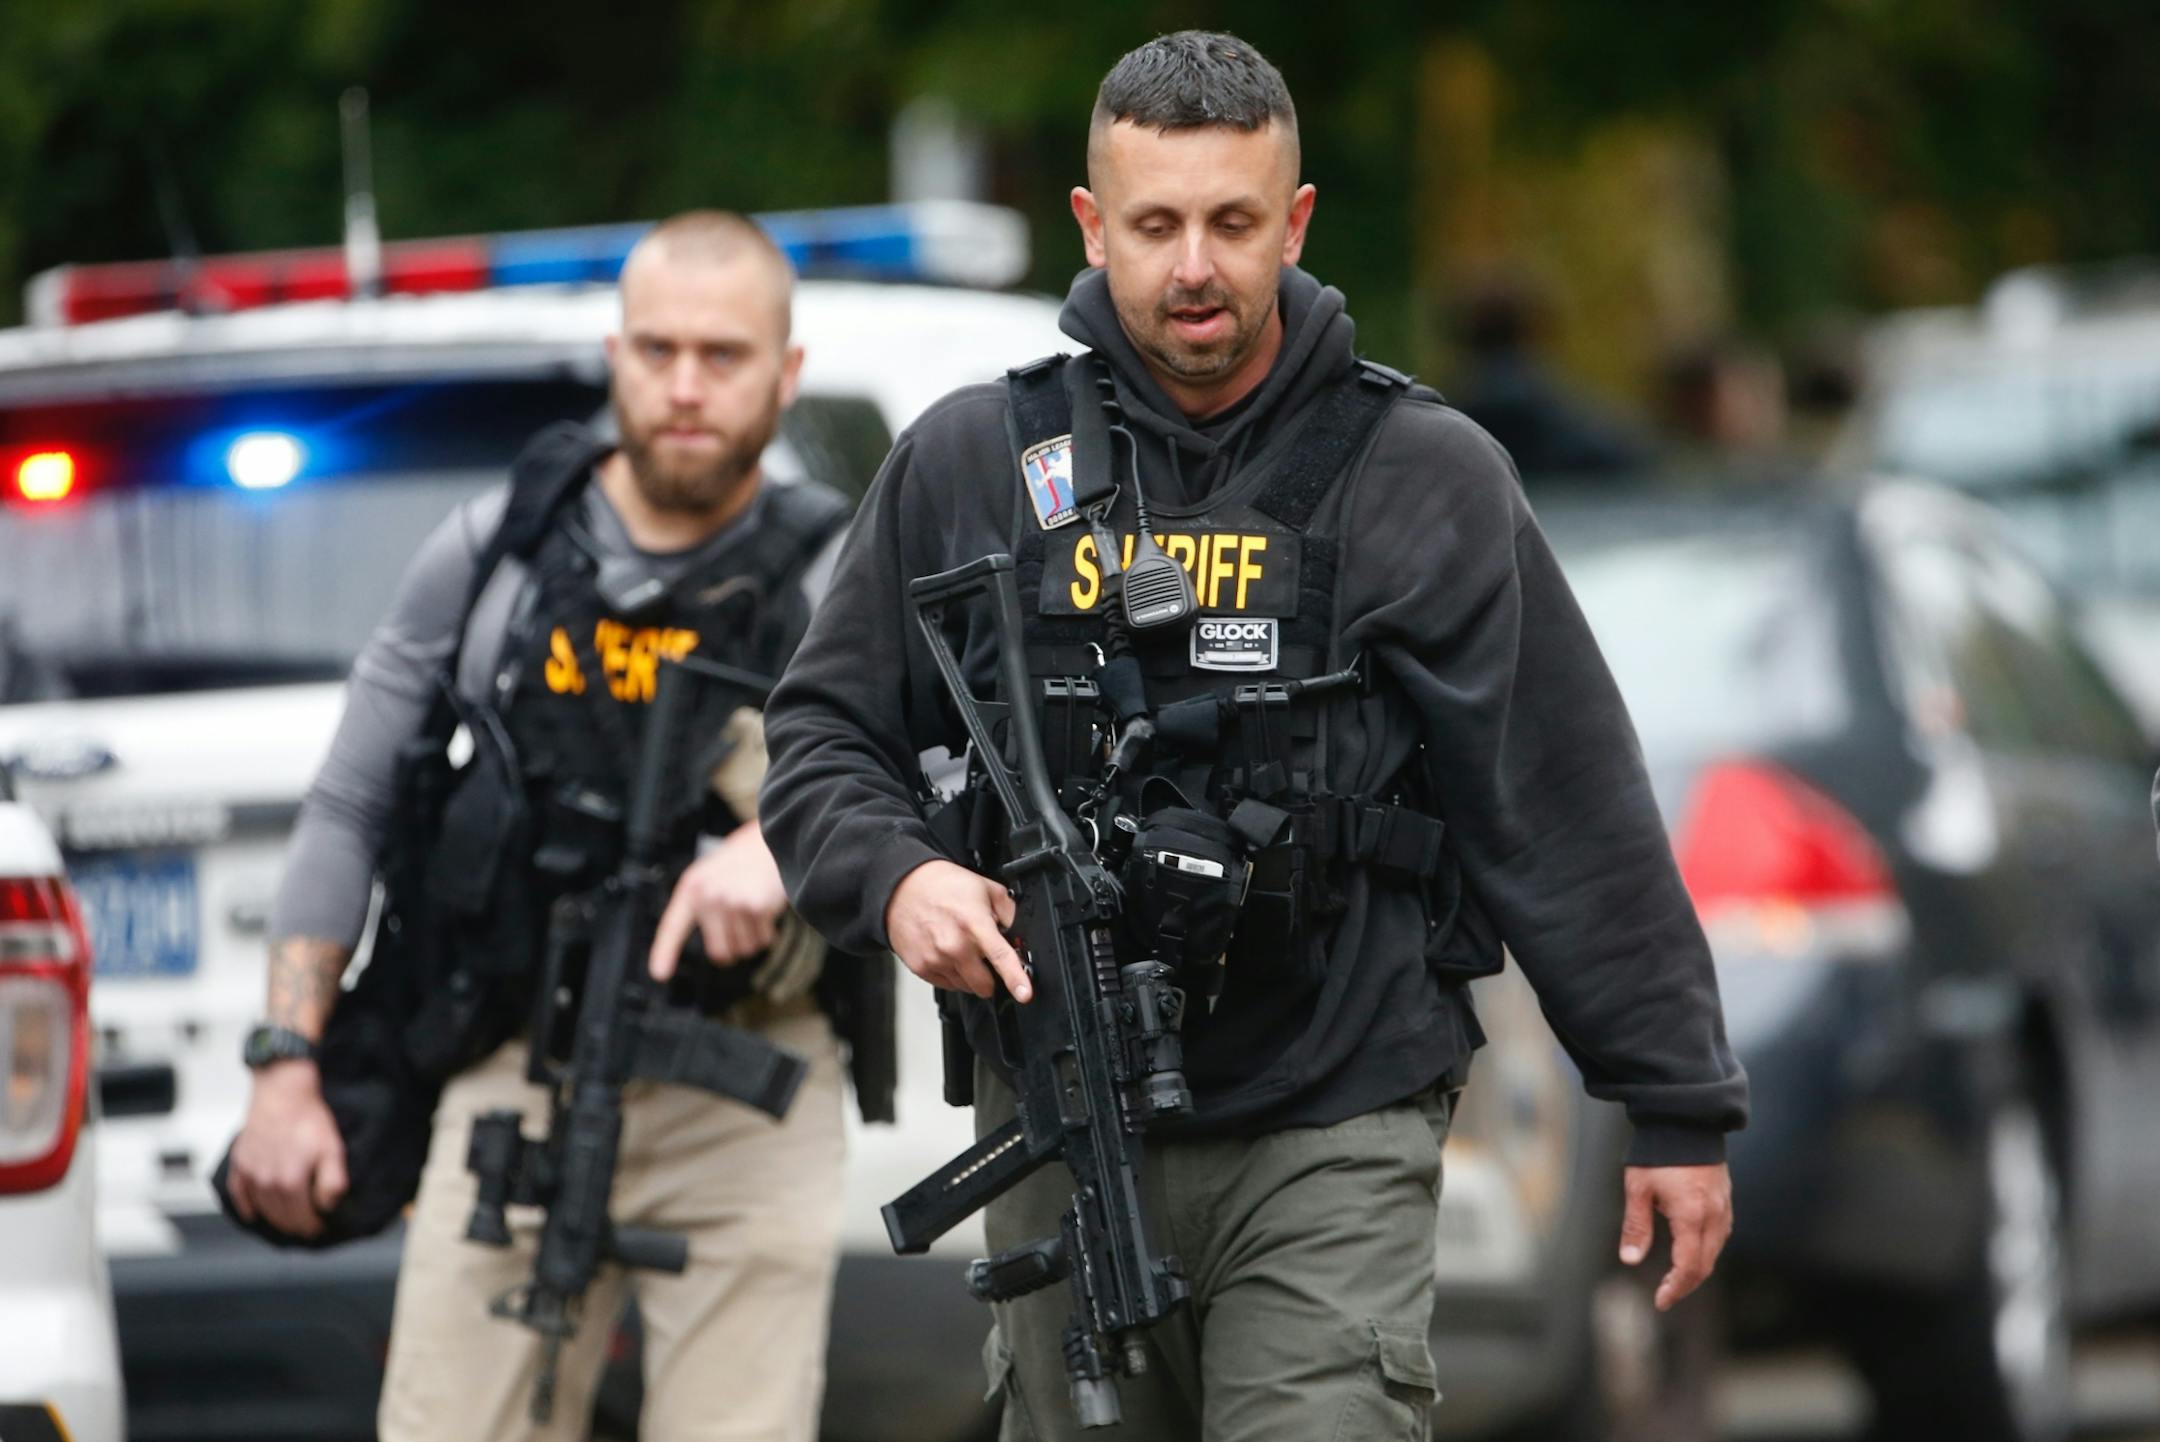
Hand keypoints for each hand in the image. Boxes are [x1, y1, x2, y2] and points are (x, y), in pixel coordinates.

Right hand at [225, 1061, 346, 1238]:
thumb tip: (329, 1205)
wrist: (282, 1093)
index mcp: (290, 1181)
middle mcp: (266, 1182)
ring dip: (273, 1219)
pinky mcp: (239, 1162)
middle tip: (304, 1229)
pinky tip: (252, 1214)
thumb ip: (332, 1181)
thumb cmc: (308, 1119)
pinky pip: (238, 1192)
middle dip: (294, 1225)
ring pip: (261, 1207)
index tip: (319, 1228)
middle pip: (280, 1215)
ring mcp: (250, 1173)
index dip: (312, 1225)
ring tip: (285, 1223)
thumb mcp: (332, 1148)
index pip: (301, 1216)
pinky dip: (244, 1206)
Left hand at [649, 822, 788, 980]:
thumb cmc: (747, 859)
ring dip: (756, 936)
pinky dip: (770, 930)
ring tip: (757, 907)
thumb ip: (706, 906)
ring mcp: (729, 901)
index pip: (673, 926)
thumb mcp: (715, 875)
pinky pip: (763, 939)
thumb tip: (721, 953)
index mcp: (692, 887)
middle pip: (720, 952)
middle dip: (736, 947)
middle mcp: (706, 895)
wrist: (777, 835)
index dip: (665, 952)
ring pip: (744, 948)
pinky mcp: (754, 906)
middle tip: (744, 925)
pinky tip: (769, 907)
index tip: (660, 974)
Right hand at [884, 859, 1030, 1001]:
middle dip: (991, 977)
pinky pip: (947, 985)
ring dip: (970, 975)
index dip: (1016, 979)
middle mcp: (954, 945)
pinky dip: (952, 974)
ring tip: (960, 948)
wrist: (903, 888)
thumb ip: (1007, 910)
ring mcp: (936, 959)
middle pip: (984, 984)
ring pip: (966, 987)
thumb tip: (1017, 931)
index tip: (1024, 994)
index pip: (1000, 957)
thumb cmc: (942, 886)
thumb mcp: (984, 887)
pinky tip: (947, 953)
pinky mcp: (921, 968)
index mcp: (974, 923)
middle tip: (984, 958)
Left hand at [1619, 1163, 1733, 1310]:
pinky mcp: (1725, 1199)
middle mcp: (1714, 1216)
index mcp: (1692, 1216)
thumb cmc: (1658, 1153)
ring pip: (1715, 1251)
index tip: (1660, 1301)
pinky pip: (1720, 1235)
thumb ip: (1636, 1226)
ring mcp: (1723, 1207)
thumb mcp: (1638, 1189)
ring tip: (1675, 1278)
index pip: (1688, 1267)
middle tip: (1666, 1295)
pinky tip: (1691, 1251)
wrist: (1686, 1120)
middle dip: (1685, 1284)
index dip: (1675, 1288)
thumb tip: (1630, 1260)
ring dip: (1697, 1269)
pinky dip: (1706, 1251)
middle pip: (1705, 1264)